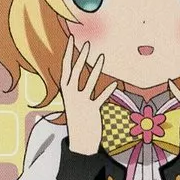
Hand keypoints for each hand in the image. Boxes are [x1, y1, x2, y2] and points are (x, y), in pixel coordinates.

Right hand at [60, 36, 117, 154]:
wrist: (80, 141)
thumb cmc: (78, 118)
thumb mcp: (74, 101)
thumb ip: (76, 86)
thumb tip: (79, 71)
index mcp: (65, 90)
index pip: (66, 67)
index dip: (68, 52)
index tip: (71, 38)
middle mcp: (71, 94)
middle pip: (76, 72)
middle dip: (81, 57)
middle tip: (86, 43)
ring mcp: (82, 102)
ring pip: (89, 82)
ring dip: (95, 69)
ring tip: (101, 57)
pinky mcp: (92, 110)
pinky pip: (100, 98)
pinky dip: (107, 91)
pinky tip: (114, 84)